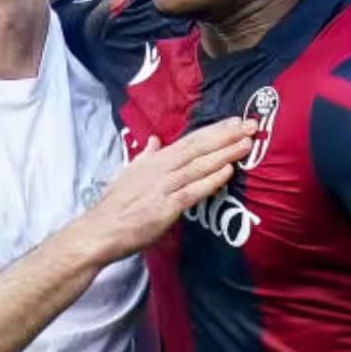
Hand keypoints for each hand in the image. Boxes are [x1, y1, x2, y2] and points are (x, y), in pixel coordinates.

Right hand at [72, 119, 253, 263]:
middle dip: (226, 136)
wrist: (100, 230)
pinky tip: (228, 170)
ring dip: (225, 153)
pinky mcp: (166, 207)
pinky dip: (211, 180)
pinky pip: (193, 190)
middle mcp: (161, 168)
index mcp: (154, 160)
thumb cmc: (114, 206)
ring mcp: (165, 186)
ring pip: (199, 165)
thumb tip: (154, 140)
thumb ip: (145, 156)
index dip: (214, 130)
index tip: (234, 121)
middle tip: (251, 125)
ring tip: (247, 143)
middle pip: (199, 147)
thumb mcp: (127, 173)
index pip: (189, 140)